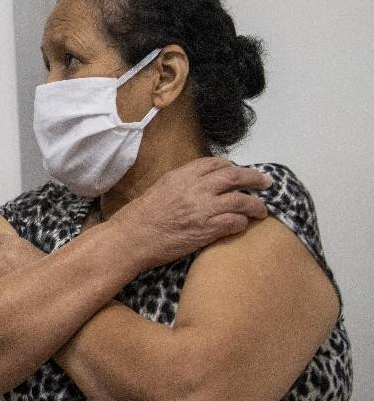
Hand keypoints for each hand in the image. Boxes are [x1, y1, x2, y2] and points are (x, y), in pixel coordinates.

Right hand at [110, 157, 272, 271]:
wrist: (133, 237)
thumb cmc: (141, 215)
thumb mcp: (161, 188)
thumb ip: (183, 182)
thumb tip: (204, 183)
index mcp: (182, 175)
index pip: (215, 163)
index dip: (231, 166)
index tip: (239, 172)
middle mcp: (195, 188)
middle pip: (234, 176)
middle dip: (254, 178)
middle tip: (267, 182)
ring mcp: (203, 209)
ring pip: (241, 200)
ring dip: (256, 205)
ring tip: (261, 210)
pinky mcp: (207, 229)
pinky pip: (235, 222)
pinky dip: (243, 223)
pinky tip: (242, 225)